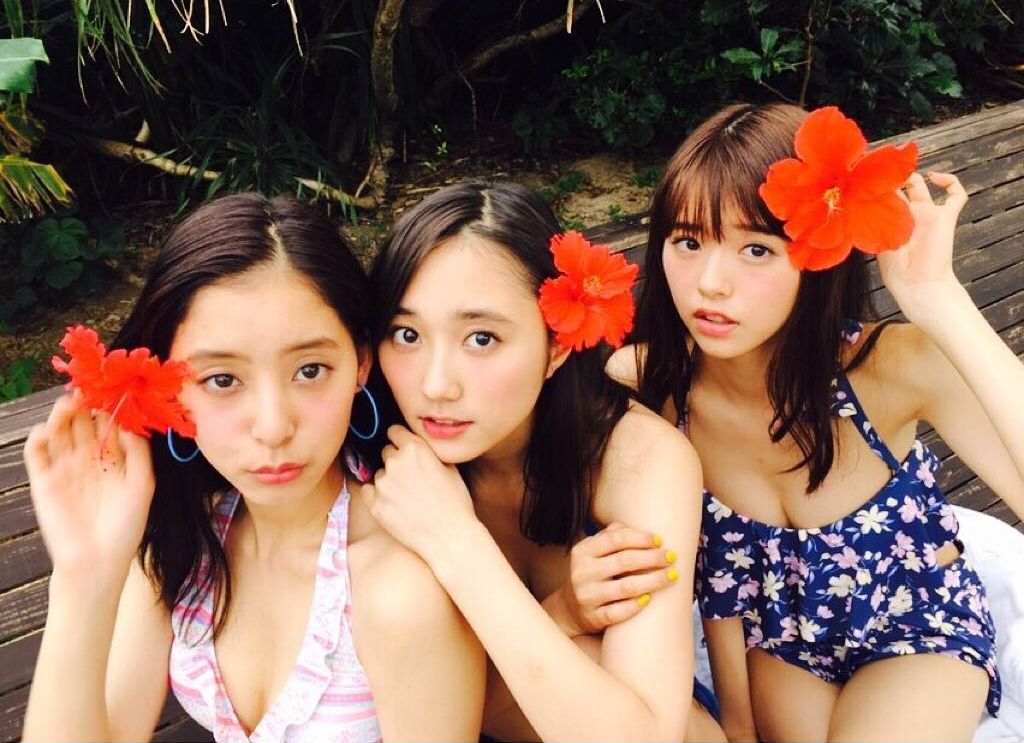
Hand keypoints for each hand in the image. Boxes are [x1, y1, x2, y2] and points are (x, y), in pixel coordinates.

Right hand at [23, 394, 155, 574]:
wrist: (98, 560)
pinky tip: (47, 429)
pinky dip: (38, 439)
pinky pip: (37, 454)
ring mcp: (65, 468)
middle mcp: (88, 460)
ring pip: (59, 433)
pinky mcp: (44, 481)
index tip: (111, 388)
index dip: (108, 407)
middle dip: (84, 405)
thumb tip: (132, 421)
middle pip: (82, 423)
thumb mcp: (142, 484)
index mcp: (113, 459)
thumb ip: (138, 452)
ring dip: (61, 416)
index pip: (107, 424)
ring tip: (69, 403)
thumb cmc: (125, 525)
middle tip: (87, 389)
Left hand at [362, 425, 477, 562]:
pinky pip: (368, 491)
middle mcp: (395, 462)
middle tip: (410, 478)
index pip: (394, 431)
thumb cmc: (455, 503)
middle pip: (386, 452)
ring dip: (389, 481)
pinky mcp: (375, 504)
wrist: (449, 537)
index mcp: (415, 448)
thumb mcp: (450, 468)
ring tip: (406, 496)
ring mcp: (383, 484)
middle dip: (396, 461)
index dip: (400, 440)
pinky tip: (394, 504)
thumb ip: (430, 453)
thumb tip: (422, 448)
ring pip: (379, 474)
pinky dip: (377, 496)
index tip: (402, 447)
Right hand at [552, 522, 677, 635]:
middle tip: (672, 557)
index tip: (661, 541)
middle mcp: (582, 572)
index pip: (616, 538)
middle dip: (653, 558)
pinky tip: (650, 599)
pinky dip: (636, 606)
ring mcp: (587, 596)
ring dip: (654, 581)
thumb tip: (641, 530)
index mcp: (583, 551)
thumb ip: (613, 535)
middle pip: (624, 561)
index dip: (641, 538)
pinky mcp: (594, 617)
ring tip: (672, 576)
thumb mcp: (595, 551)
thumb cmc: (593, 572)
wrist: (571, 608)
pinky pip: (619, 612)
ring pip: (626, 587)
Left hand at [877, 171, 968, 325]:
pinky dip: (951, 182)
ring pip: (921, 184)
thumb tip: (850, 205)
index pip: (881, 196)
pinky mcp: (946, 218)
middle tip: (877, 171)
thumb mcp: (875, 244)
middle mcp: (908, 215)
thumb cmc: (896, 273)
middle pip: (898, 186)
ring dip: (910, 175)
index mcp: (890, 221)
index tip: (862, 176)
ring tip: (898, 175)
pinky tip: (936, 178)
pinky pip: (957, 195)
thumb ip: (868, 225)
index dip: (874, 186)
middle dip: (888, 177)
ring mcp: (928, 214)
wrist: (917, 285)